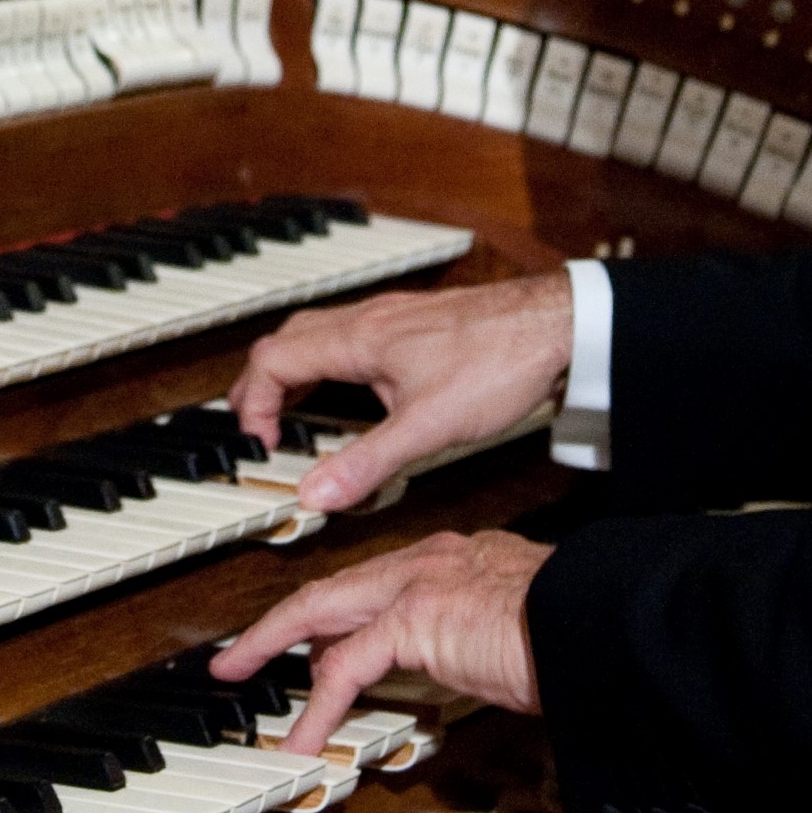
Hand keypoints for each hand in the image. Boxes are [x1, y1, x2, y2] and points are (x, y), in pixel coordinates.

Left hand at [212, 530, 552, 752]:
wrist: (600, 623)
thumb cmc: (582, 632)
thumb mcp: (525, 631)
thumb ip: (489, 641)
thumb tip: (481, 669)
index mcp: (458, 559)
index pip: (378, 581)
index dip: (341, 609)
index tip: (319, 633)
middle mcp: (431, 561)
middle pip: (334, 588)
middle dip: (283, 620)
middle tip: (244, 648)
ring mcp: (418, 586)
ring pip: (320, 613)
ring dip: (273, 648)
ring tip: (241, 675)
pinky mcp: (411, 622)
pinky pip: (345, 669)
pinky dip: (316, 709)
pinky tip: (301, 741)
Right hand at [228, 270, 574, 513]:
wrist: (557, 324)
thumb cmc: (498, 360)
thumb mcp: (427, 427)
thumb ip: (366, 463)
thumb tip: (315, 494)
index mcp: (356, 339)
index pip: (271, 362)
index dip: (254, 406)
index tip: (262, 445)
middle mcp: (368, 320)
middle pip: (286, 341)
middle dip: (262, 385)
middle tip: (258, 425)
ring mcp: (392, 318)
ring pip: (319, 335)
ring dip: (295, 371)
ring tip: (294, 411)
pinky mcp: (417, 325)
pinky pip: (353, 338)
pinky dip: (332, 365)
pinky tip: (357, 391)